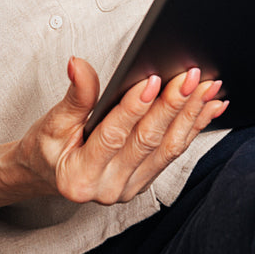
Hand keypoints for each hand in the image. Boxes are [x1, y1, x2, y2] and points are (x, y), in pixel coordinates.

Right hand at [7, 56, 227, 205]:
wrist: (46, 174)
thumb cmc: (47, 146)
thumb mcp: (53, 120)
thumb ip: (75, 95)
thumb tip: (79, 65)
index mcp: (80, 176)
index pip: (114, 136)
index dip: (134, 107)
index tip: (153, 80)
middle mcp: (107, 188)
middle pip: (147, 141)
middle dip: (172, 106)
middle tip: (191, 77)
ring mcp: (129, 189)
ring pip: (167, 148)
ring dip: (190, 115)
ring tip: (208, 89)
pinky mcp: (144, 182)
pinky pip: (172, 153)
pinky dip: (192, 128)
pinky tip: (208, 108)